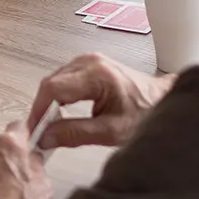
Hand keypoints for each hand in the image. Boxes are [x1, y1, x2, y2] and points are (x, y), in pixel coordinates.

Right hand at [28, 53, 172, 149]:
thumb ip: (75, 134)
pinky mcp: (90, 64)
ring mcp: (89, 60)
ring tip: (49, 126)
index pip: (53, 89)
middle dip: (42, 109)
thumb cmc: (144, 114)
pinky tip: (60, 113)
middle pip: (51, 83)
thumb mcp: (111, 131)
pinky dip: (58, 96)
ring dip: (49, 103)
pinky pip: (64, 79)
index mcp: (95, 75)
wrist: (164, 100)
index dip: (39, 111)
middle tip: (40, 133)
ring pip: (55, 80)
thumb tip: (45, 138)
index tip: (34, 131)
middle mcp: (89, 61)